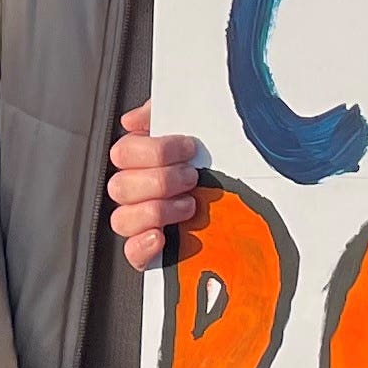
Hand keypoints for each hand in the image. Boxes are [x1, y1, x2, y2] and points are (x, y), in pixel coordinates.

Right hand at [106, 102, 202, 272]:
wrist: (247, 202)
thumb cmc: (216, 160)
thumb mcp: (196, 126)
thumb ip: (164, 114)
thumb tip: (132, 120)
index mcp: (140, 162)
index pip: (123, 153)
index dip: (155, 150)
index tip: (189, 148)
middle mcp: (136, 192)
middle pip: (120, 186)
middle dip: (160, 180)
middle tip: (191, 178)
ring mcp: (140, 223)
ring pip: (121, 219)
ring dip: (156, 211)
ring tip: (189, 206)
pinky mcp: (150, 252)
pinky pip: (131, 253)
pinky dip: (142, 246)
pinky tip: (161, 236)